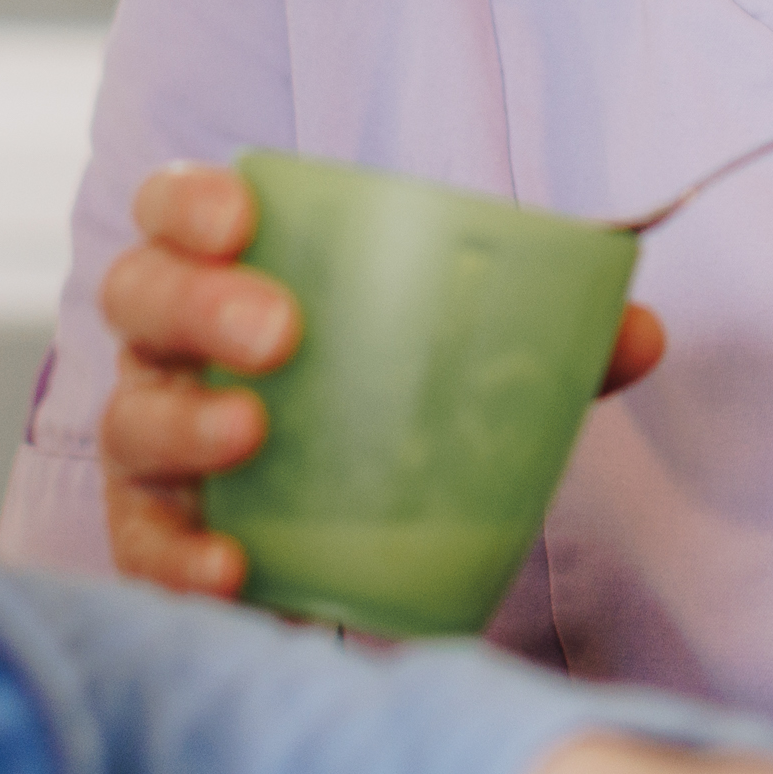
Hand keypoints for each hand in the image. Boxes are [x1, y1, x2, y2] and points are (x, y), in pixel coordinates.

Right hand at [91, 161, 665, 595]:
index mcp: (234, 269)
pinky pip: (144, 549)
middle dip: (196, 303)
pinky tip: (233, 571)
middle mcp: (173, 347)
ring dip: (182, 424)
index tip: (243, 214)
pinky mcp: (160, 538)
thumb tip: (640, 333)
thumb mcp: (475, 354)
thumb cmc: (399, 396)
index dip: (192, 202)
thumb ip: (554, 337)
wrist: (362, 527)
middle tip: (280, 331)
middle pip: (140, 300)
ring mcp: (156, 442)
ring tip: (250, 434)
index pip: (177, 208)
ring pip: (132, 420)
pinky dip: (177, 561)